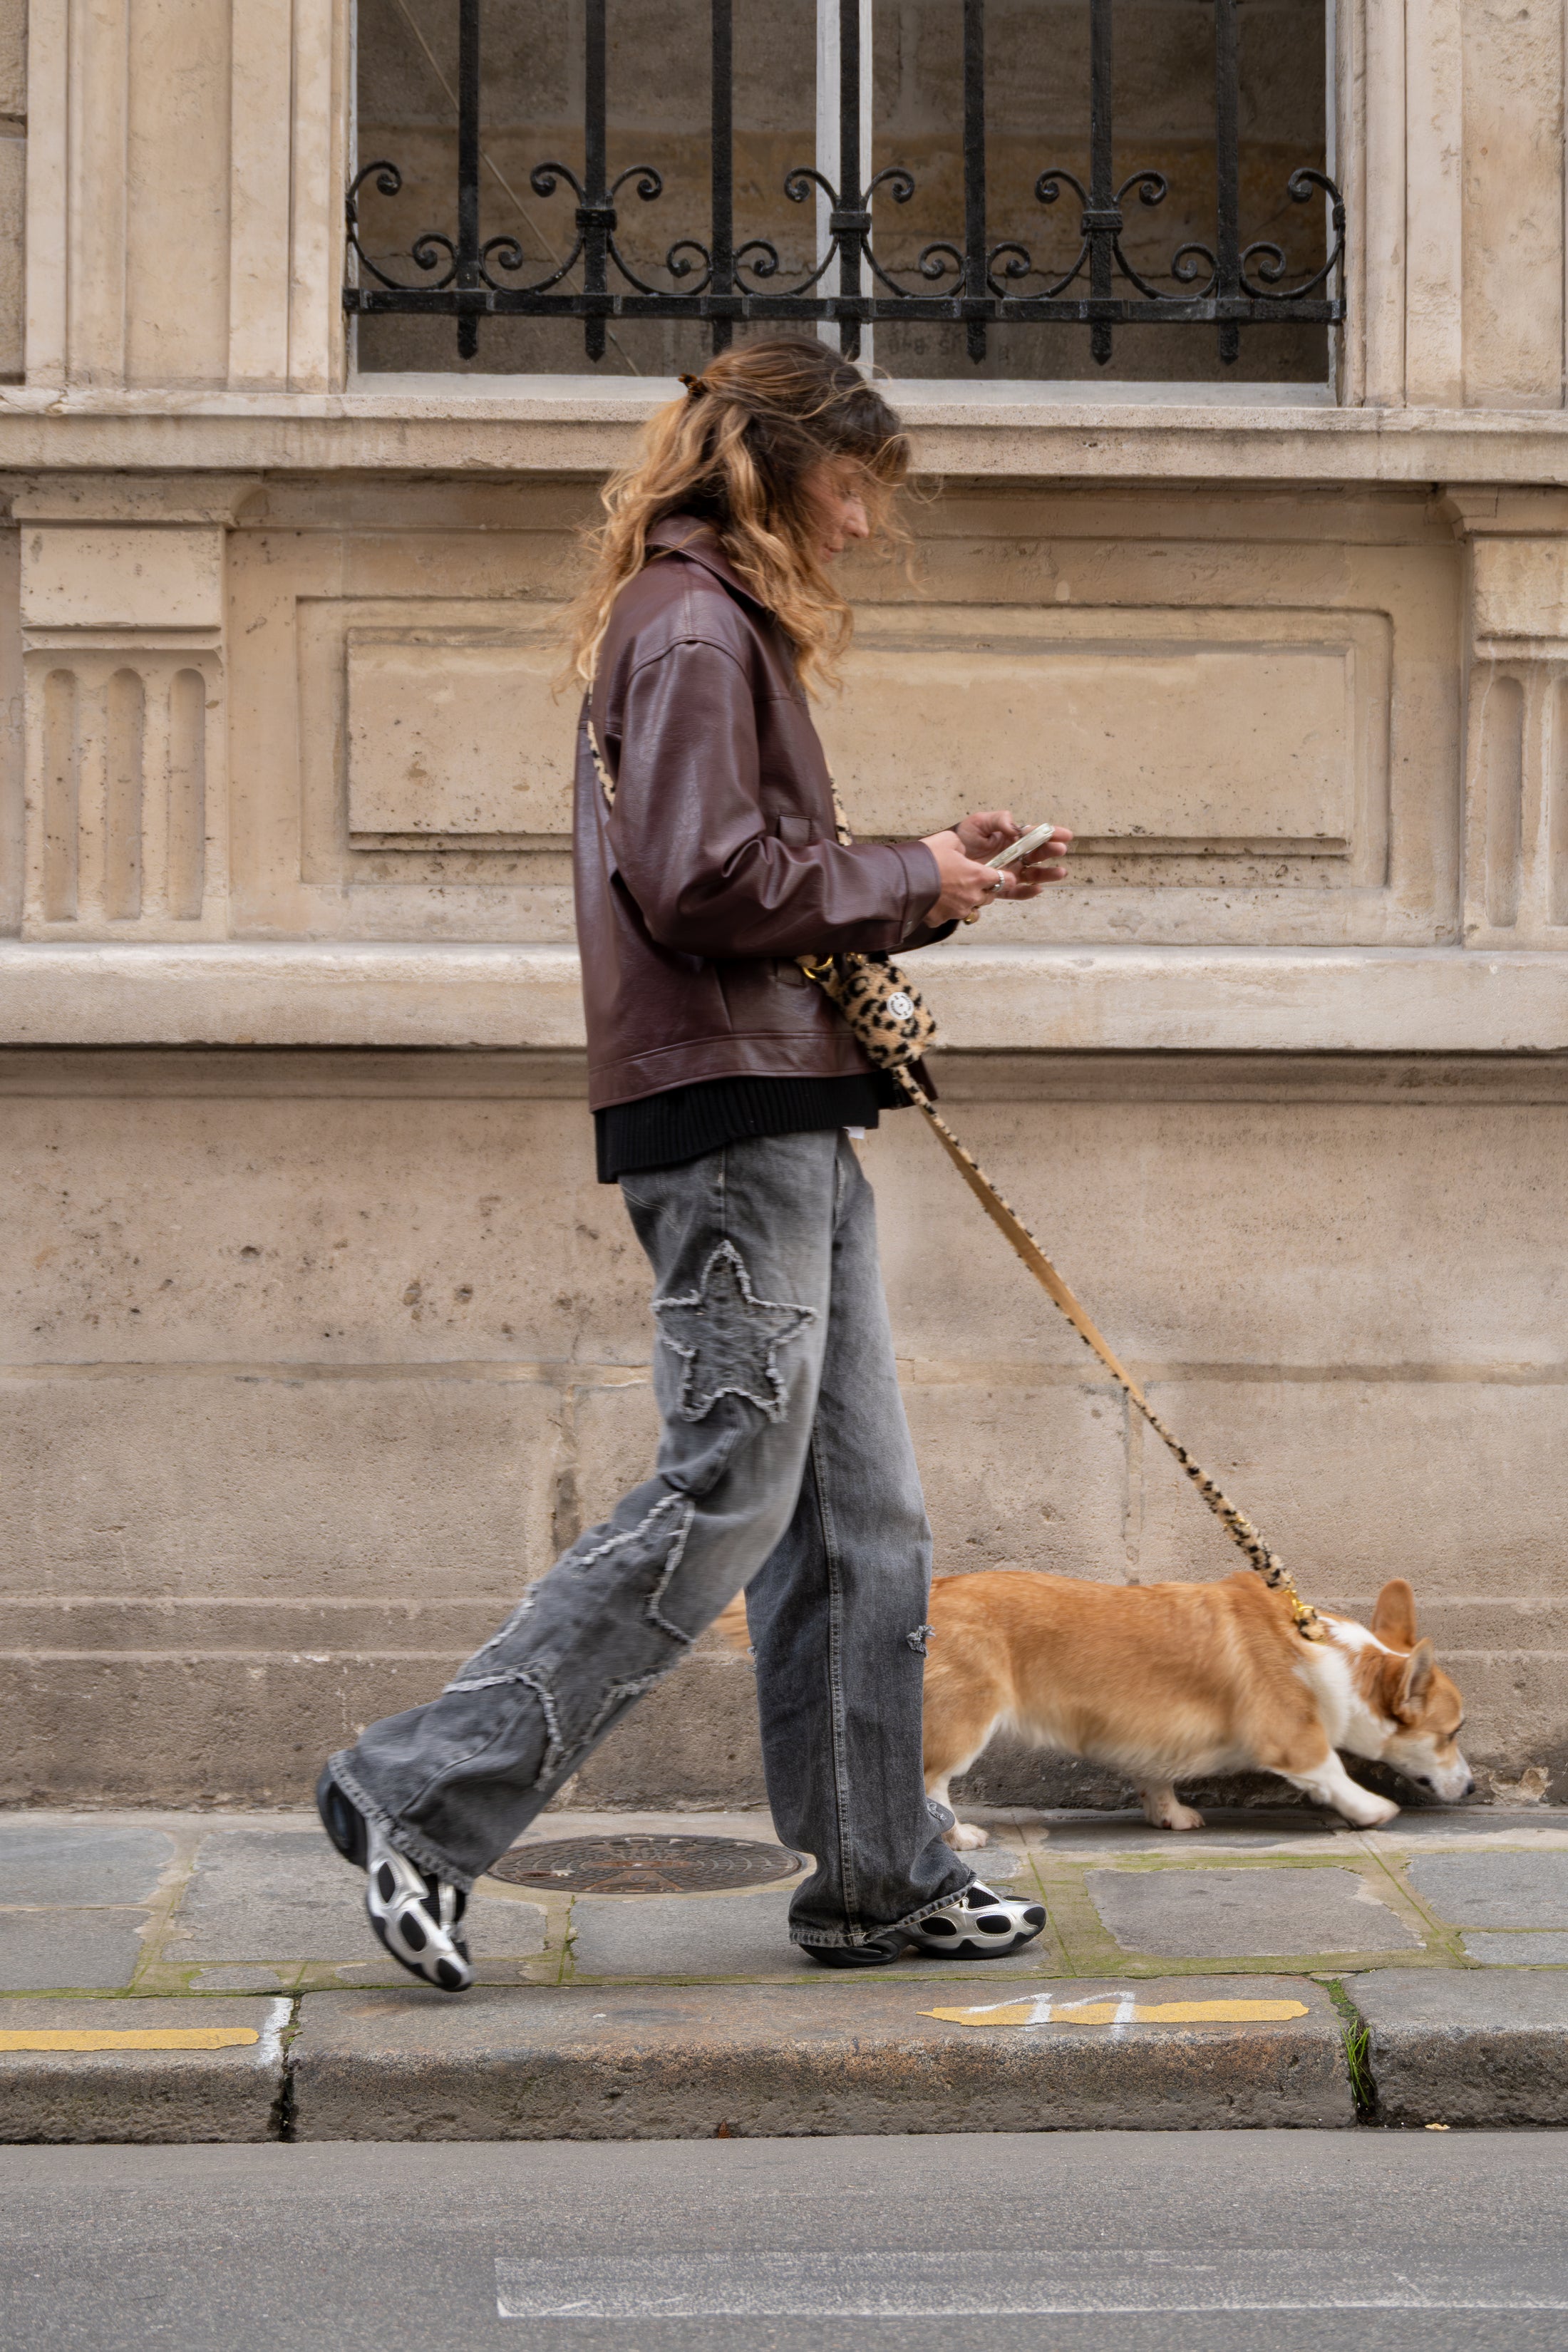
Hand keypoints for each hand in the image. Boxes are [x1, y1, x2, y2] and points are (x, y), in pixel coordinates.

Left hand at [921, 819, 1073, 924]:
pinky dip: (1027, 892)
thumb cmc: (963, 836)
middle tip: (1060, 850)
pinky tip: (1038, 889)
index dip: (1051, 834)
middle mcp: (1015, 855)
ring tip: (1059, 872)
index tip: (1065, 835)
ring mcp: (1009, 872)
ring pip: (1033, 875)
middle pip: (1038, 855)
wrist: (944, 857)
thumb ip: (1000, 820)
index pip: (1035, 835)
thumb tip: (1016, 828)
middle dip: (1051, 852)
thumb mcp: (979, 822)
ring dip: (1047, 874)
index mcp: (1013, 837)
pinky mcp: (1000, 887)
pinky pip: (1016, 892)